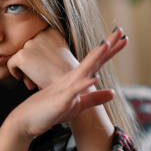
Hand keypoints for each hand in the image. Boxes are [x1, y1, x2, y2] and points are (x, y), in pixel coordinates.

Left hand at [7, 28, 78, 90]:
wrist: (70, 83)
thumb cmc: (67, 73)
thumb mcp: (61, 53)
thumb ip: (46, 48)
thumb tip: (30, 53)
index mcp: (51, 31)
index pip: (35, 41)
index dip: (37, 55)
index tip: (43, 66)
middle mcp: (40, 34)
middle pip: (27, 48)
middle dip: (31, 63)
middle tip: (38, 75)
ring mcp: (31, 44)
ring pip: (20, 56)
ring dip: (25, 69)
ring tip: (33, 81)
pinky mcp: (22, 55)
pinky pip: (11, 63)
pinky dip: (14, 72)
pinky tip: (23, 79)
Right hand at [8, 28, 127, 140]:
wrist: (26, 120)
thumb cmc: (50, 111)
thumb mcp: (78, 105)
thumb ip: (95, 98)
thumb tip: (113, 93)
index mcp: (77, 80)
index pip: (97, 62)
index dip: (111, 50)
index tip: (124, 38)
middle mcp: (72, 79)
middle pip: (93, 59)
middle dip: (107, 45)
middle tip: (121, 30)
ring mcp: (66, 89)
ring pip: (84, 70)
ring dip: (95, 57)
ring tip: (107, 44)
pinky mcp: (61, 100)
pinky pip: (73, 91)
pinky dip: (83, 84)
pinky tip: (94, 78)